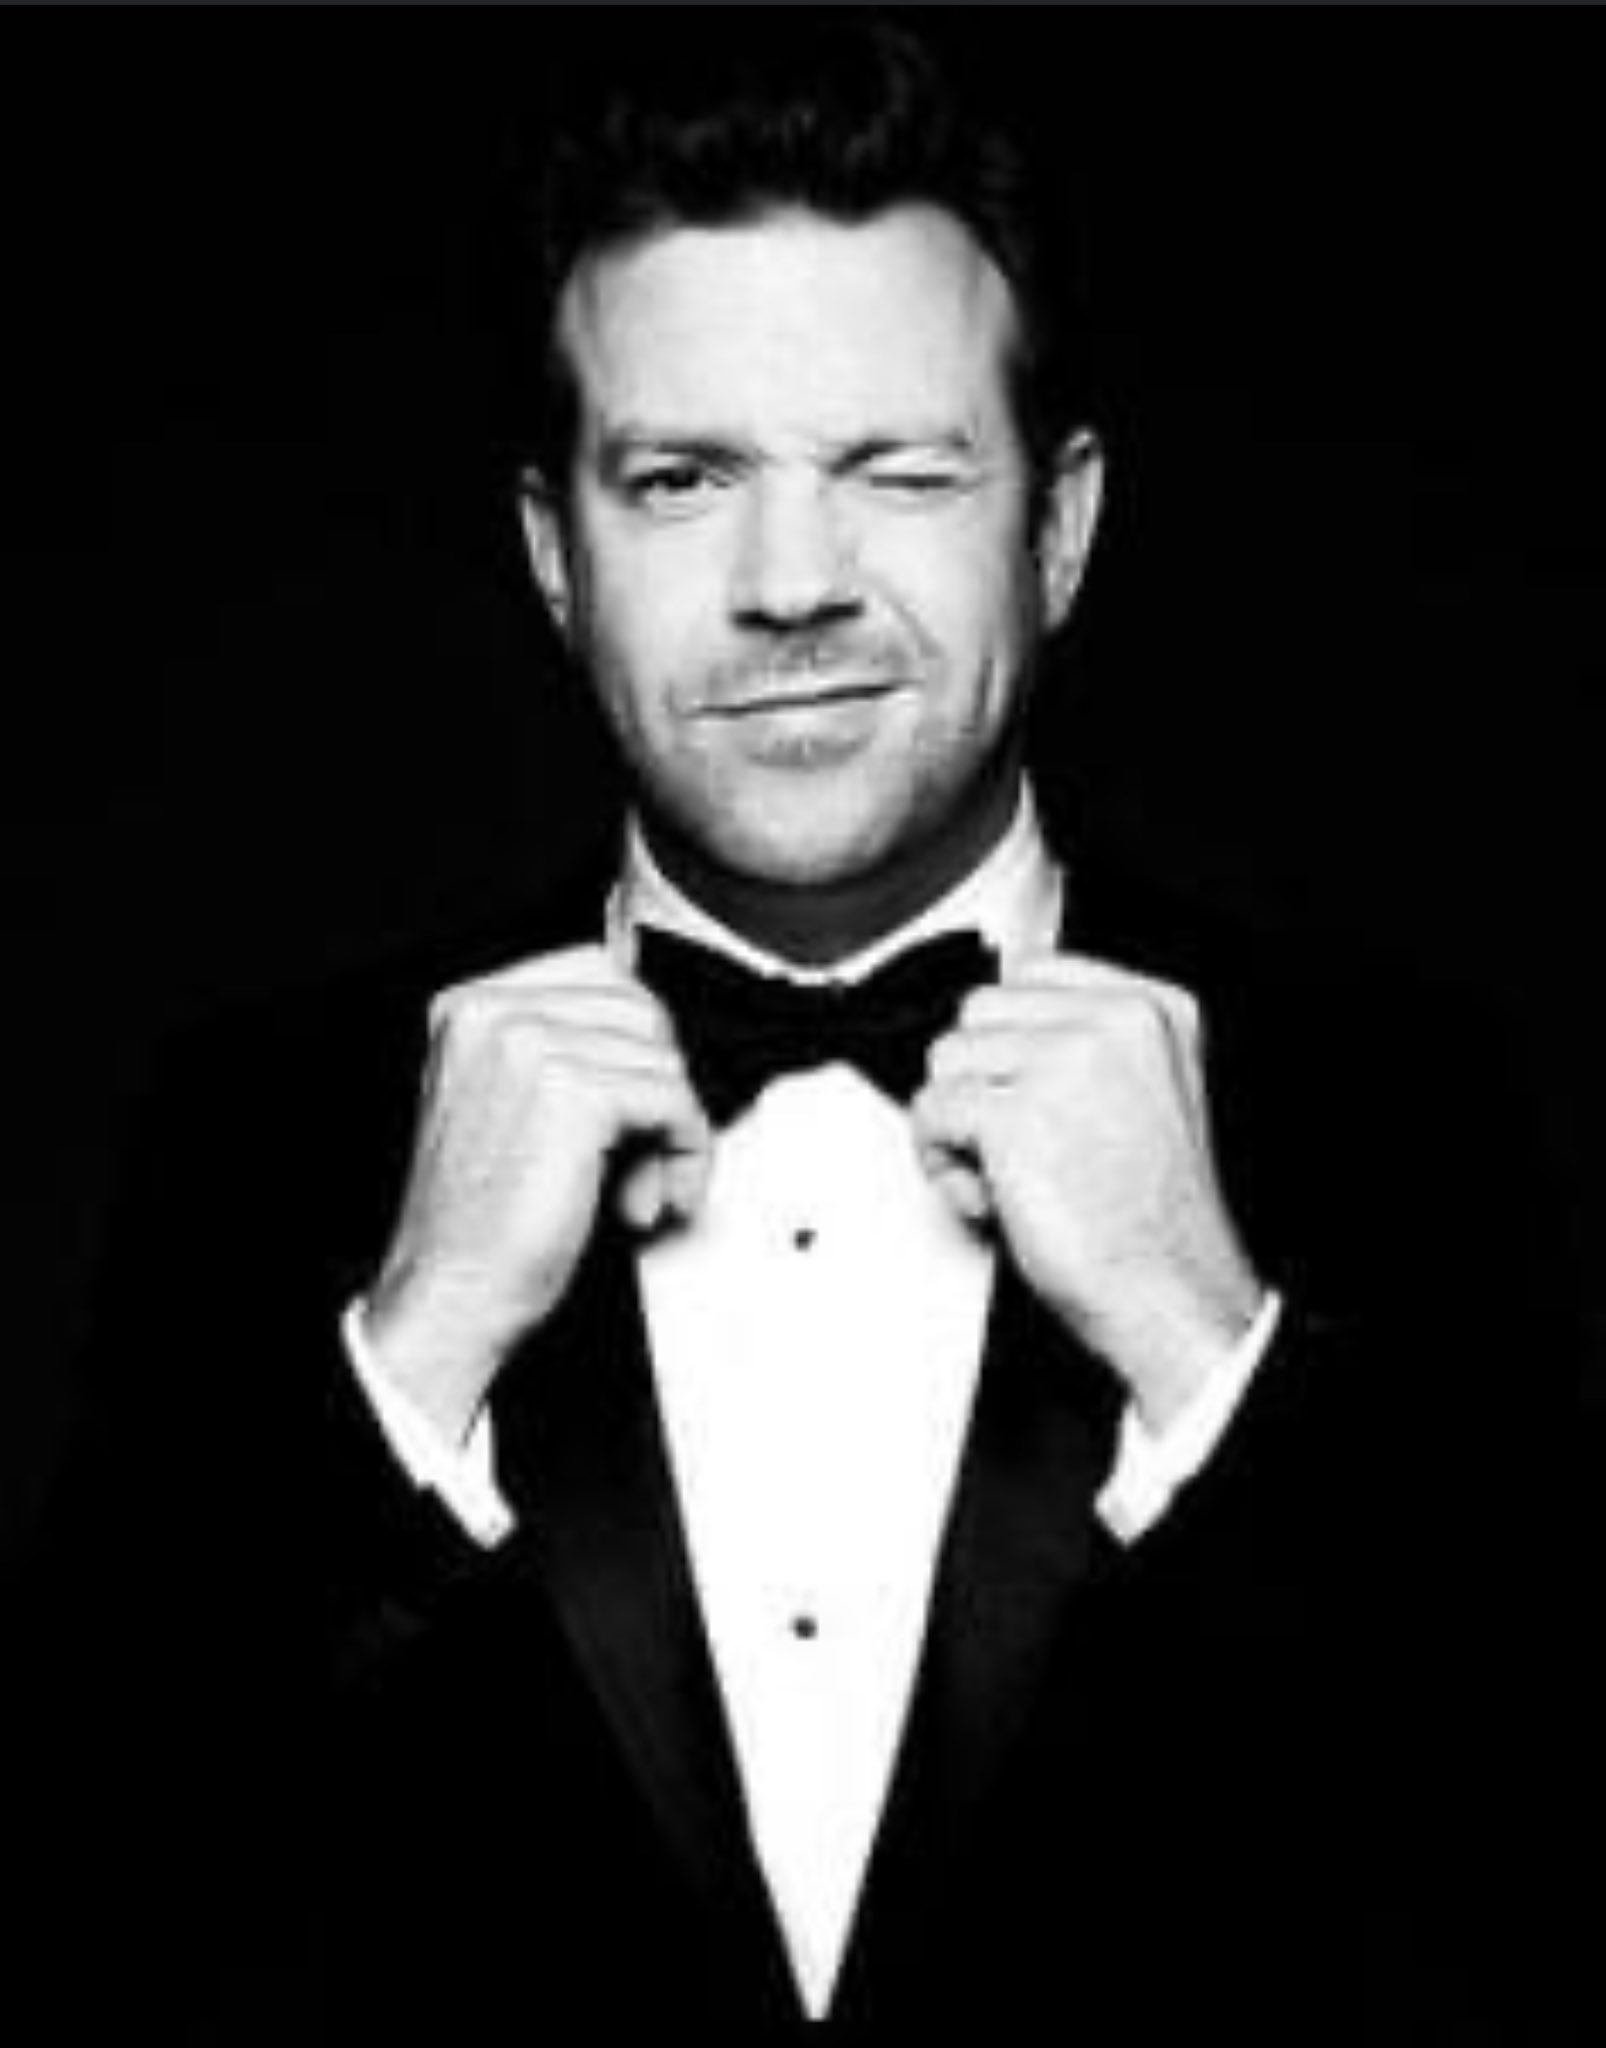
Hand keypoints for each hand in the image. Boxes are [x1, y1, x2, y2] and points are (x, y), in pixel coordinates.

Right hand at [364, 944, 712, 1443]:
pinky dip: (684, 1154)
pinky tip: (650, 1198)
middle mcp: (494, 1013)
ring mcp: (531, 1045)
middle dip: (657, 1088)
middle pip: (640, 1011)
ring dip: (671, 1133)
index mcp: (470, 1008)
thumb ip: (565, 1057)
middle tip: (640, 1160)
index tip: (638, 1102)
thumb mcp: (508, 1106)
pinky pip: (675, 1099)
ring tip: (636, 1189)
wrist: (450, 1293)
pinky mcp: (574, 1092)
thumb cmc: (479, 1222)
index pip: (599, 974)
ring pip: (664, 1058)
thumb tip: (652, 1042)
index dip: (635, 1044)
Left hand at [911, 951, 1264, 1432]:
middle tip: (1015, 1144)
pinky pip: (929, 1111)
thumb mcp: (1154, 1095)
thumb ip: (1094, 1045)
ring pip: (946, 1058)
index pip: (1033, 971)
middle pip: (980, 1012)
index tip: (1016, 1083)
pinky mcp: (1015, 1116)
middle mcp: (1111, 1024)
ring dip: (956, 1121)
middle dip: (981, 1079)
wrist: (1172, 1291)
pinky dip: (940, 1162)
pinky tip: (991, 1196)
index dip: (1009, 1037)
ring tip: (1005, 1172)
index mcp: (1153, 1011)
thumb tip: (1007, 1027)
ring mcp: (1063, 1064)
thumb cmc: (1157, 1219)